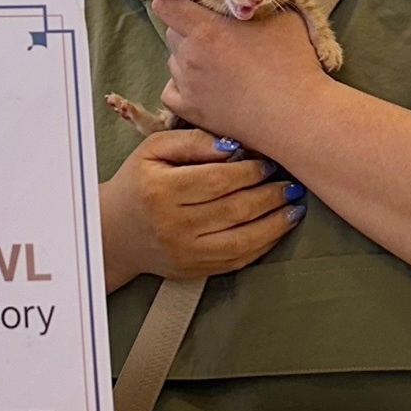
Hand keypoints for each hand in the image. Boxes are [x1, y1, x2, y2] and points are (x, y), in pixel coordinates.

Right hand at [99, 127, 306, 291]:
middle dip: (269, 195)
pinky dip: (265, 244)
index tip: (269, 162)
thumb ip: (191, 141)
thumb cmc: (139, 183)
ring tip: (294, 205)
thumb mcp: (153, 150)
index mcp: (161, 191)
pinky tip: (278, 227)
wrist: (115, 232)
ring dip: (276, 222)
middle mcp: (173, 225)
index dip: (250, 171)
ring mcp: (186, 252)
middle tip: (290, 182)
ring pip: (242, 239)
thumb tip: (233, 145)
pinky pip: (238, 259)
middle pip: (234, 210)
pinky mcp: (195, 270)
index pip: (217, 180)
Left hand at [153, 0, 330, 150]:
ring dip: (190, 58)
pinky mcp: (189, 109)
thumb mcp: (282, 16)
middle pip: (173, 31)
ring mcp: (186, 84)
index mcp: (206, 28)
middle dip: (190, 29)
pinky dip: (182, 87)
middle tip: (219, 37)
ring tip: (222, 67)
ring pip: (175, 60)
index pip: (165, 4)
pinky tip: (205, 86)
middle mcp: (189, 55)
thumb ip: (254, 1)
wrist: (296, 113)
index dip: (175, 1)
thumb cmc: (293, 62)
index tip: (191, 4)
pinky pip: (171, 91)